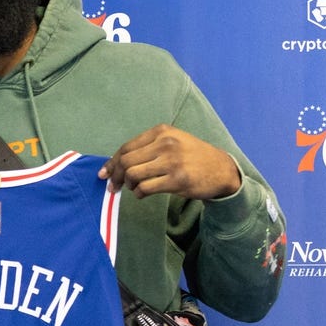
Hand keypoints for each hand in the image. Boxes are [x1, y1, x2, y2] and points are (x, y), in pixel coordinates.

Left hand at [99, 124, 240, 199]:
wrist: (221, 169)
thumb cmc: (192, 156)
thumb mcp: (172, 142)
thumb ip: (147, 148)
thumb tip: (116, 164)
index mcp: (161, 131)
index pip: (126, 147)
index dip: (112, 162)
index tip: (104, 173)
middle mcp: (165, 143)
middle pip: (126, 161)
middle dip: (115, 176)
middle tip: (114, 187)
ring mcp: (172, 161)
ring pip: (133, 175)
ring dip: (128, 185)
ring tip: (133, 188)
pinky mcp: (177, 180)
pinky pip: (145, 188)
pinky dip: (139, 193)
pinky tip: (142, 194)